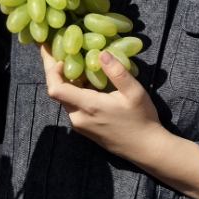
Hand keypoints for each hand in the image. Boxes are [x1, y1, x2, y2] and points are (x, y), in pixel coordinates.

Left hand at [37, 47, 198, 198]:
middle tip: (55, 49)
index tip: (60, 57)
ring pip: (66, 99)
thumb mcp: (134, 92)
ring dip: (67, 81)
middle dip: (55, 70)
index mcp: (88, 107)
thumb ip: (117, 72)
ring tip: (72, 61)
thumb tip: (101, 52)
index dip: (51, 70)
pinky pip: (74, 106)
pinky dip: (75, 91)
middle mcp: (78, 117)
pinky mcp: (85, 129)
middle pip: (57, 92)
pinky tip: (85, 81)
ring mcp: (80, 125)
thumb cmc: (142, 120)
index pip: (56, 89)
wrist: (146, 149)